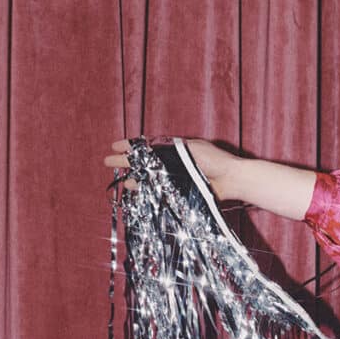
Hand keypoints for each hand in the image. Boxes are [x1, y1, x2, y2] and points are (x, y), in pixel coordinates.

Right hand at [102, 137, 243, 196]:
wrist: (231, 179)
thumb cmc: (215, 160)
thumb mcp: (192, 148)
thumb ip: (171, 149)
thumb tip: (148, 149)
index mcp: (175, 150)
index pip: (148, 146)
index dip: (131, 146)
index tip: (115, 146)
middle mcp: (173, 163)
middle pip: (145, 161)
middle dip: (126, 160)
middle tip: (107, 161)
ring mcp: (175, 178)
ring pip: (148, 176)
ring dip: (133, 176)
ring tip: (120, 177)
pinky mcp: (179, 192)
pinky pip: (158, 190)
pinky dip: (145, 188)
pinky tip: (134, 188)